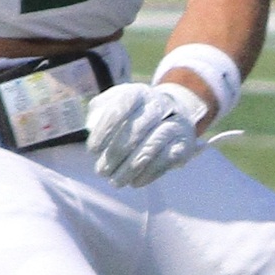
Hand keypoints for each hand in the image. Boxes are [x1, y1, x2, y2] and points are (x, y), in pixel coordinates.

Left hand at [85, 81, 206, 187]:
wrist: (171, 114)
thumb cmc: (132, 112)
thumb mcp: (112, 104)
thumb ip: (98, 112)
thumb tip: (90, 126)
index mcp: (137, 93)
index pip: (119, 109)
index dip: (104, 131)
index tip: (92, 151)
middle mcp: (159, 104)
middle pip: (136, 130)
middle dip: (115, 154)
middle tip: (101, 172)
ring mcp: (174, 123)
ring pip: (151, 147)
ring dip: (130, 168)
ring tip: (115, 181)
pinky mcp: (184, 143)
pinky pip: (166, 160)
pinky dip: (148, 174)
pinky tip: (135, 182)